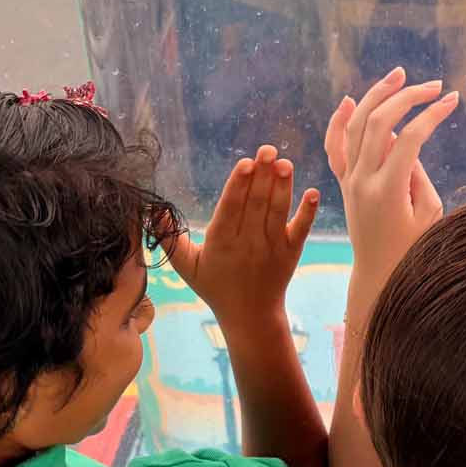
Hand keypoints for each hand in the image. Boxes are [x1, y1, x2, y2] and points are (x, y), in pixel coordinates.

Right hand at [165, 146, 318, 326]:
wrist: (249, 316)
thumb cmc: (214, 286)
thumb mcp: (186, 266)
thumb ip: (169, 238)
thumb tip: (152, 211)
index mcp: (221, 243)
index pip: (230, 208)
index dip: (238, 185)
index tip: (246, 163)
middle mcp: (247, 243)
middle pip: (256, 204)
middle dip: (263, 175)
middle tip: (269, 150)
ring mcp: (271, 248)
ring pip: (277, 212)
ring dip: (283, 187)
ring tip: (285, 163)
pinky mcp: (290, 253)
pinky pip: (300, 230)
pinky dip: (307, 212)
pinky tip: (313, 193)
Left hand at [325, 67, 458, 292]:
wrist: (379, 275)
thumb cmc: (413, 250)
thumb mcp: (427, 213)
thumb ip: (418, 173)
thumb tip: (405, 142)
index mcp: (387, 190)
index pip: (409, 137)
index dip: (432, 114)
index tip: (454, 99)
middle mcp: (362, 181)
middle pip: (380, 123)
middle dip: (408, 97)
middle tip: (435, 85)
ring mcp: (349, 180)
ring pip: (355, 125)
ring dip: (377, 96)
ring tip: (399, 76)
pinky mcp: (343, 183)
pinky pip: (335, 146)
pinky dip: (339, 121)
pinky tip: (350, 100)